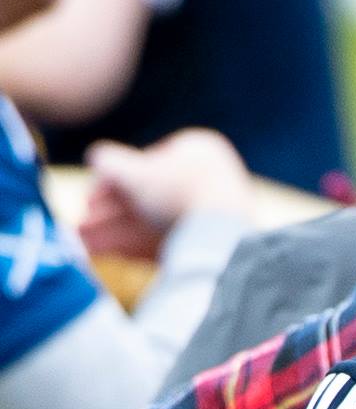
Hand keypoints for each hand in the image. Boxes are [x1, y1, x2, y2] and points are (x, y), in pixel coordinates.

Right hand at [80, 129, 254, 260]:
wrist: (223, 241)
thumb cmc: (178, 197)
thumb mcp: (134, 174)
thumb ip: (111, 164)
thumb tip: (96, 157)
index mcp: (199, 151)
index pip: (146, 166)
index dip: (110, 185)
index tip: (86, 203)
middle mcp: (210, 183)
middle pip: (148, 200)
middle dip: (107, 217)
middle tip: (78, 230)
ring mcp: (215, 218)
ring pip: (154, 226)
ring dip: (114, 235)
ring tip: (82, 247)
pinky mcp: (215, 250)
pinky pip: (169, 248)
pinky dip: (137, 251)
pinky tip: (109, 257)